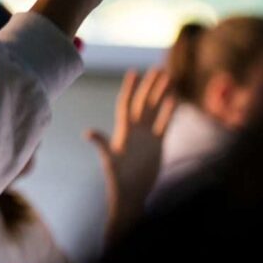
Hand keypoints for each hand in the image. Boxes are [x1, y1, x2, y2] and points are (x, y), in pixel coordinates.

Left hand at [85, 68, 175, 242]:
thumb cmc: (117, 179)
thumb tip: (88, 133)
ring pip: (155, 110)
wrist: (131, 193)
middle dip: (150, 86)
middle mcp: (135, 130)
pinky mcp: (157, 144)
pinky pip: (165, 124)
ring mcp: (146, 136)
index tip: (133, 72)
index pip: (126, 104)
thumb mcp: (109, 160)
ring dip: (161, 94)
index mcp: (123, 130)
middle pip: (143, 102)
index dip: (130, 88)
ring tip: (168, 77)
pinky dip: (169, 111)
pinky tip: (174, 98)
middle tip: (157, 68)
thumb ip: (101, 144)